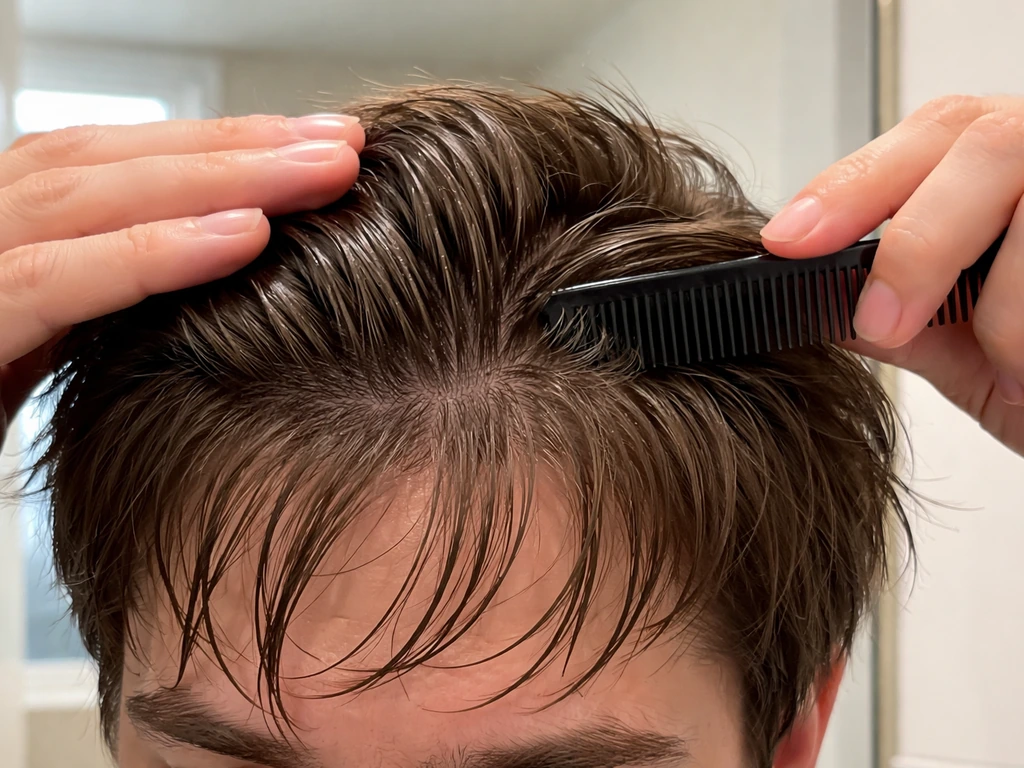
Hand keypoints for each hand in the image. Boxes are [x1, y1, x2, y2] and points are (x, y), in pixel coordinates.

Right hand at [0, 114, 364, 441]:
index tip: (315, 151)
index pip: (110, 170)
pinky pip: (50, 282)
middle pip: (108, 164)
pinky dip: (148, 253)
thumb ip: (112, 306)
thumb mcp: (48, 354)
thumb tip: (228, 277)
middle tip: (341, 145)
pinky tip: (241, 238)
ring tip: (318, 171)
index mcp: (6, 246)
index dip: (213, 149)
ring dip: (213, 177)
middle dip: (232, 147)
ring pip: (82, 198)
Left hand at [760, 95, 1023, 455]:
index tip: (790, 240)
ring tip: (1006, 367)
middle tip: (884, 322)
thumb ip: (889, 310)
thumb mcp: (958, 342)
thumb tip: (806, 297)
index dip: (853, 183)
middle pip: (983, 143)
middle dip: (918, 242)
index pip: (928, 134)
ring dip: (1003, 304)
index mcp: (1004, 162)